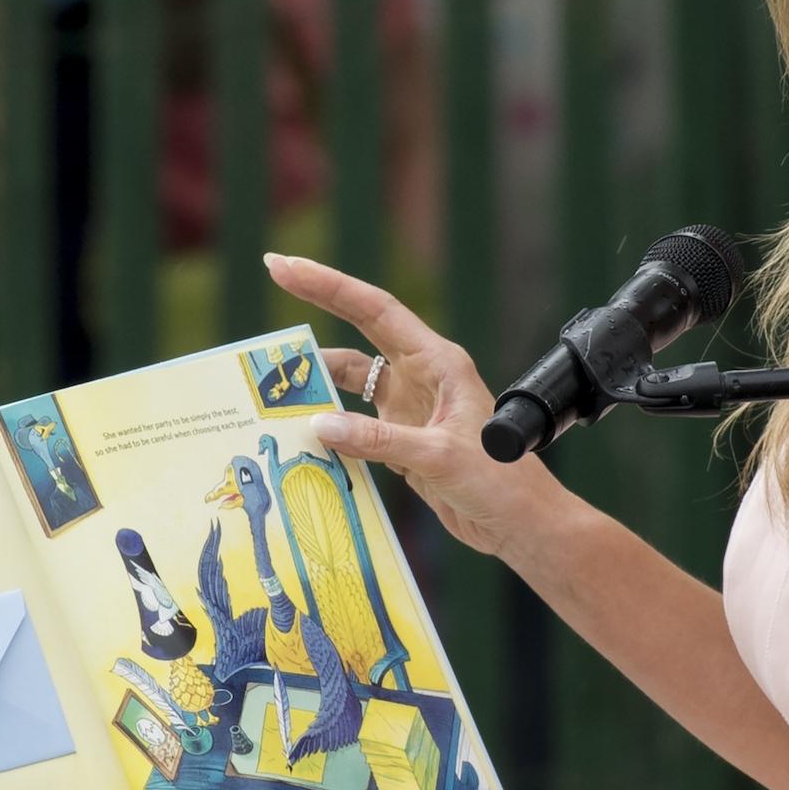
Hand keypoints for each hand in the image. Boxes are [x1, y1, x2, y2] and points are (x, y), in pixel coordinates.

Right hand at [265, 252, 566, 559]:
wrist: (518, 523)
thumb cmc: (499, 482)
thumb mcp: (438, 457)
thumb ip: (379, 441)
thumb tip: (318, 424)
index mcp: (438, 362)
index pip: (376, 310)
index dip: (329, 285)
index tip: (286, 266)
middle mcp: (421, 377)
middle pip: (358, 331)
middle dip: (316, 304)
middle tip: (272, 274)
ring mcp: (410, 408)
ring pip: (350, 382)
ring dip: (315, 381)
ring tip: (269, 380)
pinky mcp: (402, 440)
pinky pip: (354, 423)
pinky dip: (327, 426)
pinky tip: (299, 433)